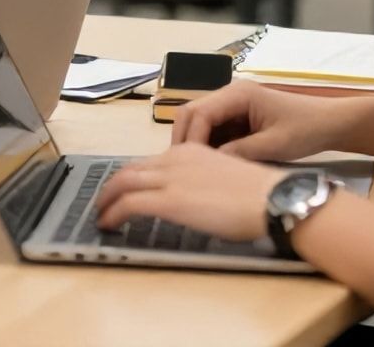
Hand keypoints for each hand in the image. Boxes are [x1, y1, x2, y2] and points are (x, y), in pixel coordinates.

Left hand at [95, 143, 288, 241]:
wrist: (272, 198)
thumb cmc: (259, 194)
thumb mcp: (225, 177)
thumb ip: (203, 181)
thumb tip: (193, 197)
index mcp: (192, 150)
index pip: (150, 161)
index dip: (132, 176)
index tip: (125, 189)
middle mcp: (175, 158)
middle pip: (131, 169)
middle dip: (112, 186)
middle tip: (104, 201)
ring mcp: (170, 178)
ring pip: (123, 183)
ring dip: (107, 199)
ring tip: (101, 214)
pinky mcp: (169, 200)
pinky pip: (128, 204)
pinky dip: (113, 213)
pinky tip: (108, 223)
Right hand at [170, 79, 351, 160]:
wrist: (330, 123)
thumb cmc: (306, 129)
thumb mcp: (275, 145)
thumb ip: (240, 153)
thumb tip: (209, 166)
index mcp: (238, 94)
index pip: (200, 113)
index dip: (191, 139)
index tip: (189, 165)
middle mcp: (229, 94)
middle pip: (191, 112)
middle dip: (184, 139)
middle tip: (183, 168)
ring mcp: (232, 105)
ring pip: (198, 121)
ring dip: (194, 143)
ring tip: (193, 170)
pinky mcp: (236, 117)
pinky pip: (213, 129)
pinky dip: (207, 145)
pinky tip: (209, 165)